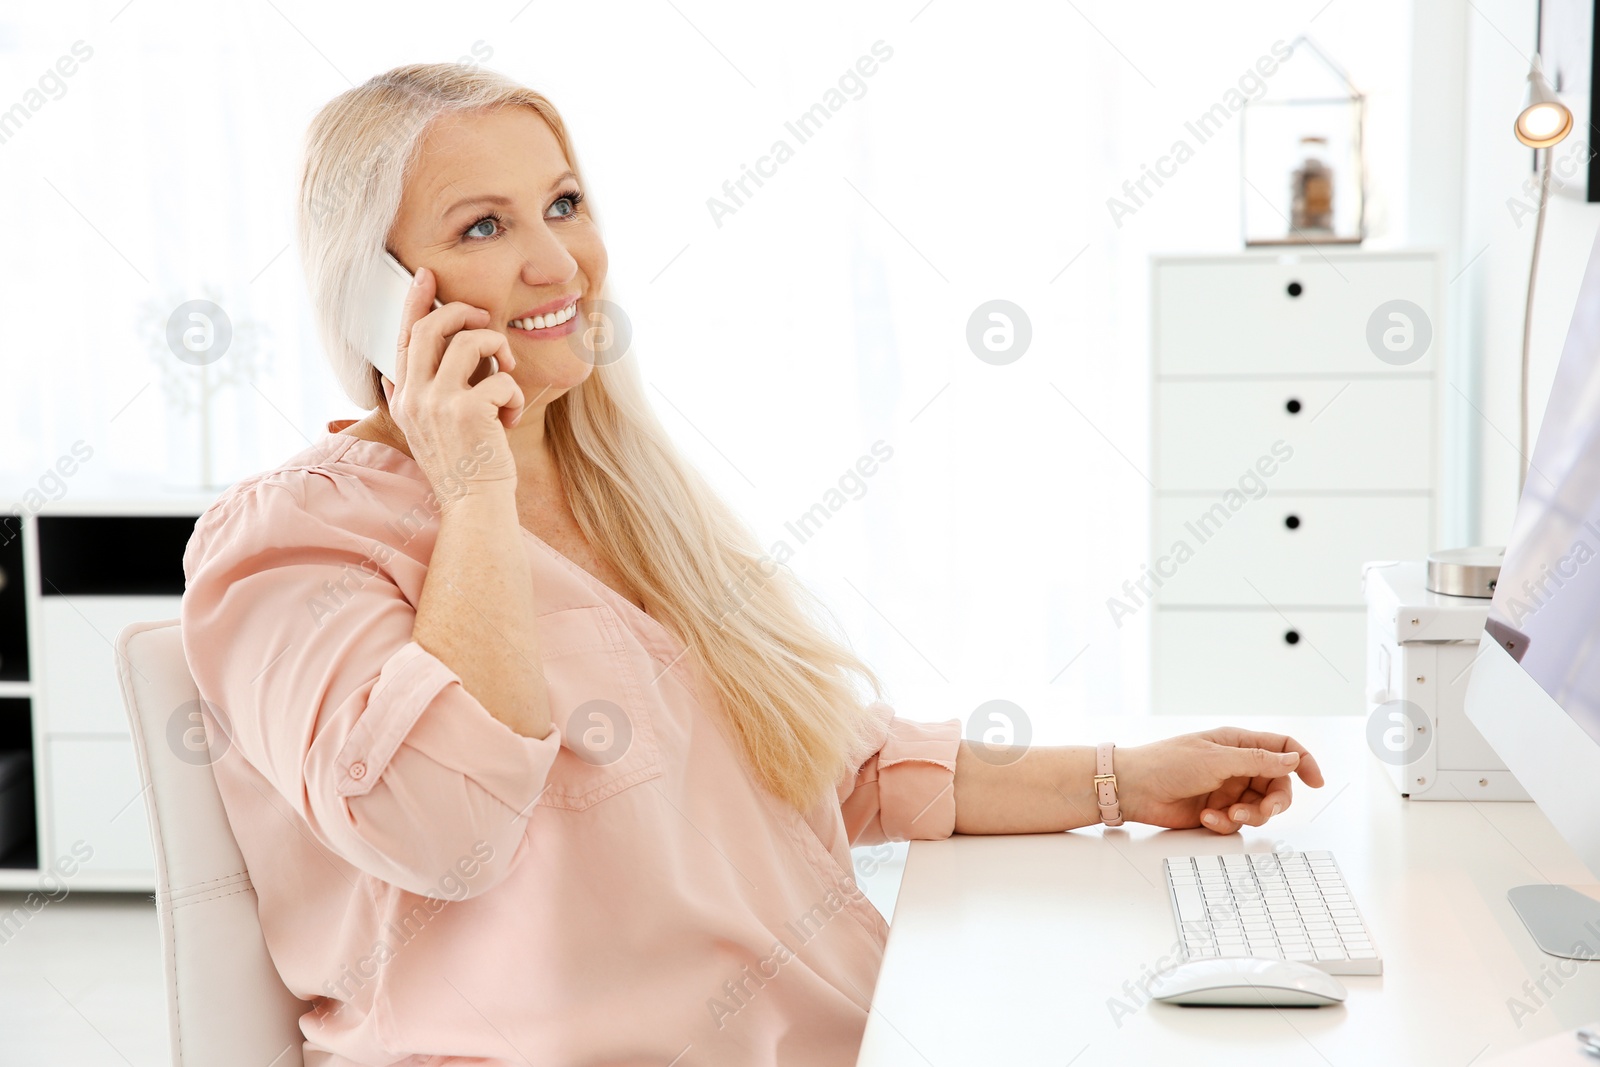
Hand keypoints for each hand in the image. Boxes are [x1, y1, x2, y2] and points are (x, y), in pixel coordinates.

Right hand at [385, 265, 524, 495]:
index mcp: (403, 400)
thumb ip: (415, 400)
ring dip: (497, 348)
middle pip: (430, 328)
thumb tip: (401, 374)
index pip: (403, 339)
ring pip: (469, 341)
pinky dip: (513, 393)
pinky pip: (499, 377)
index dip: (416, 303)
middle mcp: (414, 397)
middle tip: (485, 321)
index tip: (426, 276)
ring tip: (506, 373)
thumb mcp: (426, 433)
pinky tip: (511, 417)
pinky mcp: (468, 410)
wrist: (474, 508)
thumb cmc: (462, 470)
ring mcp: (438, 402)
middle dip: (462, 312)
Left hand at [1114, 728, 1324, 833]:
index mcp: (1238, 744)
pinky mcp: (1215, 811)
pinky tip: (1206, 818)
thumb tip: (1293, 757)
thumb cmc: (1168, 763)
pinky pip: (1236, 822)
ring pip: (1259, 807)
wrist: (1133, 788)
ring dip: (1249, 814)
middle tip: (1264, 811)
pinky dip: (1225, 823)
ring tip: (1227, 814)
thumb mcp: (1217, 759)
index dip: (1303, 762)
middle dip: (1274, 801)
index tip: (1316, 782)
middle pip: (1277, 785)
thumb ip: (1258, 760)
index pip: (1283, 748)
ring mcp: (1226, 789)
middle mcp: (1236, 766)